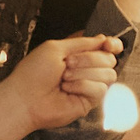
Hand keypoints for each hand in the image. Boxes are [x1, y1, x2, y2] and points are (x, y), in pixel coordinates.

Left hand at [0, 35, 118, 132]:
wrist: (26, 98)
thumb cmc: (33, 73)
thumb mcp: (55, 47)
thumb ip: (82, 42)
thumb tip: (103, 38)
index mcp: (79, 55)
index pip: (107, 48)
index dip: (112, 45)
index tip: (108, 44)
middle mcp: (87, 69)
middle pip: (109, 59)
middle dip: (88, 59)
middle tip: (67, 64)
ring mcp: (90, 85)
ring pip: (108, 74)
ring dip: (82, 73)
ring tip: (64, 78)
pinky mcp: (91, 100)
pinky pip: (100, 89)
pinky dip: (81, 86)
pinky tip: (67, 89)